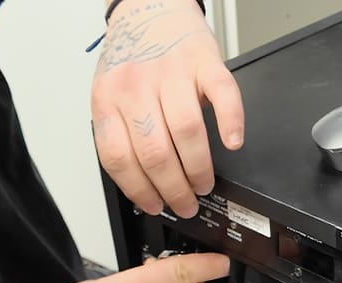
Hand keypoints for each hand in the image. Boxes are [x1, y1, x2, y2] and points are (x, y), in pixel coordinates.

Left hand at [91, 0, 243, 218]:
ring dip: (198, 168)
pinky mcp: (204, 62)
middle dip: (174, 189)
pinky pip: (222, 94)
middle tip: (187, 202)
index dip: (140, 189)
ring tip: (204, 182)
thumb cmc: (135, 59)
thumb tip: (142, 183)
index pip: (120, 157)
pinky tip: (233, 142)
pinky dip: (231, 122)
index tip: (156, 204)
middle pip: (155, 152)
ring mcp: (172, 73)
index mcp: (108, 99)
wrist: (151, 9)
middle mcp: (137, 86)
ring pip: (186, 131)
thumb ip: (121, 131)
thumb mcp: (111, 93)